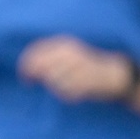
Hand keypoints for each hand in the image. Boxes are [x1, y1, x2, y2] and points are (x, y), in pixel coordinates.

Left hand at [19, 36, 133, 101]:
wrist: (116, 73)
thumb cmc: (88, 64)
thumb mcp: (71, 52)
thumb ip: (51, 56)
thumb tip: (28, 65)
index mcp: (66, 44)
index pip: (37, 51)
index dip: (25, 62)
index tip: (23, 73)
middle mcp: (71, 54)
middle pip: (41, 66)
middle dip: (32, 75)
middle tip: (29, 83)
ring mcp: (78, 68)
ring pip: (53, 80)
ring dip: (55, 85)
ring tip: (66, 84)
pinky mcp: (85, 82)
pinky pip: (65, 92)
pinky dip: (67, 93)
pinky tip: (76, 91)